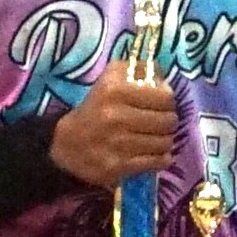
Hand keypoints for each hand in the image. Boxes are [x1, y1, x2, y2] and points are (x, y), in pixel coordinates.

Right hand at [46, 63, 181, 190]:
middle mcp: (116, 116)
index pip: (164, 97)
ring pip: (165, 142)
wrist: (67, 145)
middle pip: (168, 121)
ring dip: (165, 140)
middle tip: (162, 123)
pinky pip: (157, 161)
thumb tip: (164, 79)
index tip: (162, 104)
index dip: (168, 101)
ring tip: (156, 138)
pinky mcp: (120, 166)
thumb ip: (138, 70)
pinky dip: (162, 158)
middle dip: (169, 122)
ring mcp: (118, 144)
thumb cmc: (96, 108)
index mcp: (115, 91)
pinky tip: (155, 153)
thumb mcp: (110, 79)